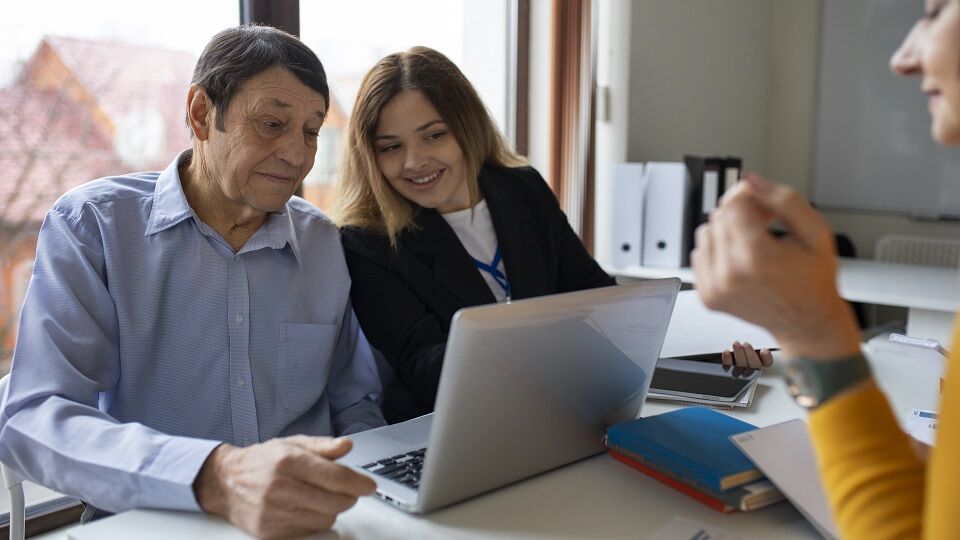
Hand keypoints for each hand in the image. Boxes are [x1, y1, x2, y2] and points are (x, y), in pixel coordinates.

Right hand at [194, 436, 374, 538]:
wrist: (224, 482)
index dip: (358, 483)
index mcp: (289, 461)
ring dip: (331, 510)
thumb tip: (346, 446)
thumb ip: (322, 446)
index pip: (336, 477)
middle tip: (346, 490)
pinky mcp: (270, 532)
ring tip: (321, 497)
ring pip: (325, 519)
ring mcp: (274, 512)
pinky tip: (306, 509)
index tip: (368, 486)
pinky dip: (314, 521)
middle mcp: (281, 487)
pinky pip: (308, 532)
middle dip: (348, 497)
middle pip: (335, 502)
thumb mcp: (292, 444)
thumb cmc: (260, 462)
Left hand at [691, 173, 860, 359]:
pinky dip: (717, 252)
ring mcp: (714, 288)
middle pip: (719, 217)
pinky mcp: (707, 296)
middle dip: (741, 212)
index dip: (750, 197)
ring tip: (754, 243)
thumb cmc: (814, 281)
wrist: (806, 322)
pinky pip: (700, 255)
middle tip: (765, 224)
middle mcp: (729, 274)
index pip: (732, 204)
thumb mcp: (815, 232)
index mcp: (756, 257)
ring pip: (705, 233)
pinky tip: (741, 260)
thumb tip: (751, 181)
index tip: (765, 206)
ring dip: (727, 231)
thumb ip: (785, 200)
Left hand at [721, 341, 773, 375]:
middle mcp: (750, 368)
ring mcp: (739, 371)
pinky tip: (726, 352)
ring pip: (742, 366)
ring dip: (739, 354)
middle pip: (754, 365)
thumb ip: (755, 336)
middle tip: (746, 344)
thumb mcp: (747, 338)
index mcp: (759, 360)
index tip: (763, 350)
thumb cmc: (736, 344)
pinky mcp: (727, 370)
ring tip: (736, 344)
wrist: (717, 352)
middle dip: (751, 355)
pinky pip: (728, 367)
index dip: (767, 358)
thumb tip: (759, 326)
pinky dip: (727, 359)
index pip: (767, 362)